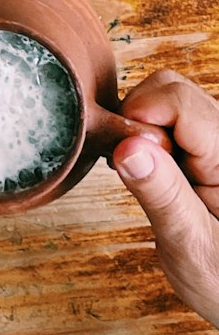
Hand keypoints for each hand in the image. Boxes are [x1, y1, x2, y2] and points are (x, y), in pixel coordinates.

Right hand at [113, 70, 218, 327]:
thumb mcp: (189, 245)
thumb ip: (161, 193)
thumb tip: (127, 146)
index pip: (177, 100)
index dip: (140, 119)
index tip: (125, 159)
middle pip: (170, 89)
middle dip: (138, 120)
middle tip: (137, 172)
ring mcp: (218, 138)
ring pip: (168, 97)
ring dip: (144, 129)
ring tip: (150, 179)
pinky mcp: (208, 144)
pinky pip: (171, 118)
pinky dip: (151, 136)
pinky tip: (156, 173)